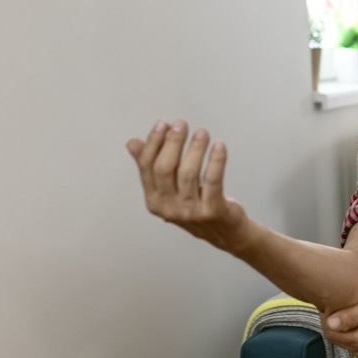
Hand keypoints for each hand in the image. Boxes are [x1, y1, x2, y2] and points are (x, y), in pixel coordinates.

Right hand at [126, 119, 250, 252]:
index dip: (154, 142)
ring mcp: (190, 211)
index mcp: (153, 200)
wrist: (224, 233)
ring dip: (196, 148)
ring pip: (189, 172)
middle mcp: (168, 208)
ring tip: (202, 132)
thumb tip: (132, 143)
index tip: (163, 123)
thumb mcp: (170, 189)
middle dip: (172, 142)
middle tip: (181, 124)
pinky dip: (216, 160)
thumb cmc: (195, 206)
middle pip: (165, 168)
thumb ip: (152, 167)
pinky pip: (213, 180)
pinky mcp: (212, 211)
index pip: (147, 166)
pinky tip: (220, 146)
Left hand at [324, 292, 357, 357]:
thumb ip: (351, 316)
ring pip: (339, 337)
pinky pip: (347, 337)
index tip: (331, 304)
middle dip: (332, 321)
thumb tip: (329, 323)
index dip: (327, 318)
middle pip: (334, 336)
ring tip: (346, 309)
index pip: (332, 333)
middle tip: (337, 304)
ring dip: (339, 324)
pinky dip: (346, 327)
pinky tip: (352, 317)